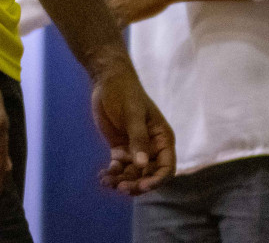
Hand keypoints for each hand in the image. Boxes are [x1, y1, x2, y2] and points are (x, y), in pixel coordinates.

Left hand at [90, 57, 175, 194]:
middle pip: (148, 175)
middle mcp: (151, 147)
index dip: (157, 180)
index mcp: (162, 138)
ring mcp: (136, 150)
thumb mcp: (133, 114)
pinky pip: (119, 169)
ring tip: (106, 180)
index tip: (142, 186)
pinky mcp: (120, 149)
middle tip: (119, 187)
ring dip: (121, 182)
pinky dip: (112, 175)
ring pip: (132, 175)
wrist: (108, 82)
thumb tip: (142, 165)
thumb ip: (138, 139)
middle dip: (136, 184)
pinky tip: (102, 176)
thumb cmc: (126, 93)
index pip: (166, 167)